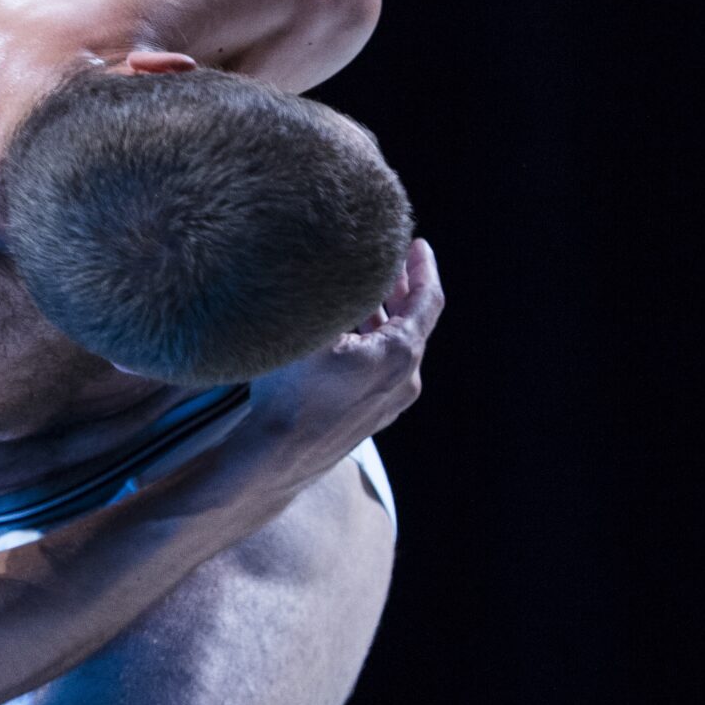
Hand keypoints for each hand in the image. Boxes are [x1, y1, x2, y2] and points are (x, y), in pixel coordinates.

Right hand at [248, 238, 442, 475]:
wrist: (277, 458)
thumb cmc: (291, 395)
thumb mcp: (311, 330)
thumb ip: (329, 291)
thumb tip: (328, 254)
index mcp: (400, 354)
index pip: (428, 299)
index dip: (424, 267)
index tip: (417, 245)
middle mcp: (405, 380)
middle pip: (412, 321)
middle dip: (399, 288)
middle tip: (385, 261)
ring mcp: (390, 402)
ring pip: (394, 346)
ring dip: (381, 316)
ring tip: (359, 293)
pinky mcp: (371, 416)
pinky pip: (381, 369)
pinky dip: (372, 342)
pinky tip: (344, 334)